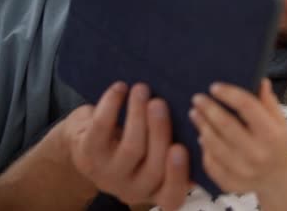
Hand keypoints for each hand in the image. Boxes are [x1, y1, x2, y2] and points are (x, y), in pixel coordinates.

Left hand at [67, 82, 192, 210]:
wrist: (85, 143)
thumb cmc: (133, 141)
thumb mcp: (157, 151)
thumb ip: (177, 146)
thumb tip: (201, 122)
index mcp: (157, 190)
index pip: (172, 196)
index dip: (178, 175)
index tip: (181, 148)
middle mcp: (134, 189)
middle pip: (154, 167)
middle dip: (159, 131)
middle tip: (160, 103)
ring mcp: (109, 175)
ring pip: (131, 147)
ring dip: (138, 113)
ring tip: (142, 89)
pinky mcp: (88, 155)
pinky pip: (101, 129)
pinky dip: (112, 105)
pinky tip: (120, 88)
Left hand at [188, 79, 286, 194]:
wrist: (277, 179)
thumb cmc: (276, 143)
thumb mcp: (279, 121)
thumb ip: (268, 102)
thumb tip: (260, 80)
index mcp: (271, 134)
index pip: (247, 107)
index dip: (229, 94)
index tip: (214, 86)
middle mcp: (257, 153)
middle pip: (226, 125)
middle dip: (208, 109)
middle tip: (197, 98)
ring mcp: (243, 171)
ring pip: (214, 144)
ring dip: (202, 126)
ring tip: (194, 113)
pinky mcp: (230, 183)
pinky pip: (210, 163)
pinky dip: (204, 148)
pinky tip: (201, 136)